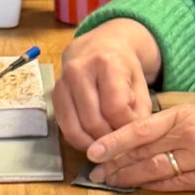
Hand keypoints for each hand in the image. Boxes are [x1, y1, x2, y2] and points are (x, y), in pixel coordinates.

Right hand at [54, 19, 160, 146]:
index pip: (115, 108)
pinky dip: (79, 140)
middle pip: (93, 121)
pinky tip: (93, 142)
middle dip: (110, 140)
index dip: (126, 127)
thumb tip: (132, 140)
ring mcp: (62, 83)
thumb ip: (140, 111)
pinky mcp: (54, 95)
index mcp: (106, 63)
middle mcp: (79, 70)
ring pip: (76, 127)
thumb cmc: (124, 69)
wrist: (99, 47)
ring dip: (94, 144)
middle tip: (122, 145)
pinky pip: (64, 127)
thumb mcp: (141, 85)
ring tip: (109, 146)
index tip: (135, 134)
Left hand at [86, 105, 194, 194]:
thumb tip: (137, 134)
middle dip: (115, 164)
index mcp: (184, 115)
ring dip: (130, 178)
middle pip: (142, 152)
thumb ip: (171, 124)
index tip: (93, 151)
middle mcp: (189, 135)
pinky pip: (174, 185)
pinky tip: (140, 188)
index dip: (114, 142)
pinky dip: (154, 187)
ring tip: (111, 182)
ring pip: (154, 170)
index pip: (139, 129)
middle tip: (94, 173)